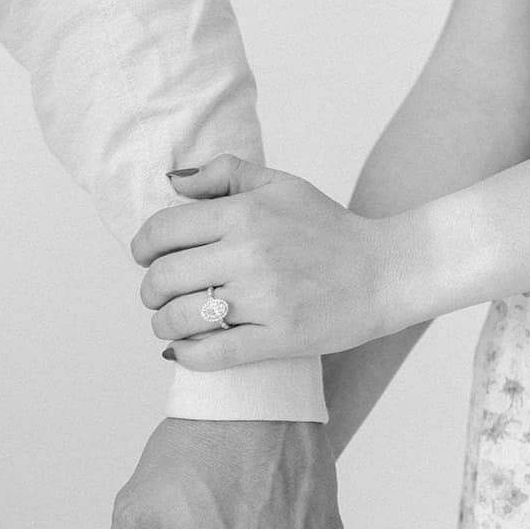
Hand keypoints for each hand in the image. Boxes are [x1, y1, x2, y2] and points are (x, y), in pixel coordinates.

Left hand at [131, 154, 412, 370]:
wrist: (386, 271)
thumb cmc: (330, 228)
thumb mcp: (282, 185)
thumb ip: (226, 174)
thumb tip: (173, 182)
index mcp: (245, 213)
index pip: (163, 230)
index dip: (143, 247)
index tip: (146, 258)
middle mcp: (250, 253)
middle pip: (163, 277)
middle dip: (149, 291)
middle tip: (157, 296)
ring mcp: (264, 299)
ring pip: (180, 318)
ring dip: (163, 325)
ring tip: (169, 324)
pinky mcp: (279, 338)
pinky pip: (212, 354)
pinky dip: (187, 355)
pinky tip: (185, 350)